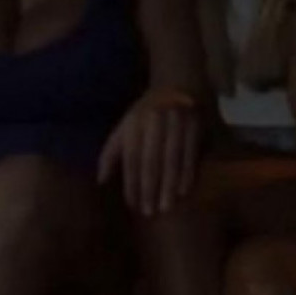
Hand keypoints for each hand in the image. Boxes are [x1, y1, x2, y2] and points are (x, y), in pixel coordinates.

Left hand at [97, 88, 202, 214]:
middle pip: (151, 160)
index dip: (131, 183)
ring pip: (172, 159)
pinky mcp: (195, 123)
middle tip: (150, 212)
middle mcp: (154, 121)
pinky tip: (183, 190)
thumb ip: (111, 153)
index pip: (131, 158)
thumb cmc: (147, 112)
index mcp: (134, 123)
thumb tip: (101, 181)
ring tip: (166, 206)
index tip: (133, 205)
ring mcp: (176, 121)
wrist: (178, 82)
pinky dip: (187, 173)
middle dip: (150, 188)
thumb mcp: (125, 126)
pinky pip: (190, 153)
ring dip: (169, 185)